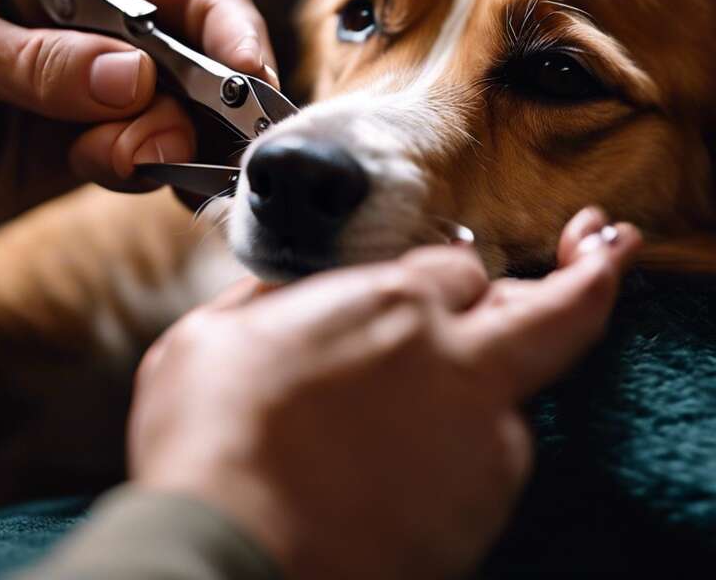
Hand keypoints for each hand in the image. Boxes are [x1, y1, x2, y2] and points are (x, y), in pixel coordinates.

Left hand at [0, 0, 276, 241]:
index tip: (247, 74)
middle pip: (187, 58)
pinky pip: (128, 165)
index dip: (223, 24)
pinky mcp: (59, 158)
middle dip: (203, 99)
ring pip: (165, 119)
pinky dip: (147, 175)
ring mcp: (74, 99)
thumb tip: (133, 79)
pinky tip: (135, 180)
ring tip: (124, 164)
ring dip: (168, 144)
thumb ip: (27, 61)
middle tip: (172, 142)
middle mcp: (80, 30)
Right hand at [128, 208, 640, 578]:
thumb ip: (267, 302)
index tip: (431, 286)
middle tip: (597, 257)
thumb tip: (282, 294)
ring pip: (509, 402)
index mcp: (391, 307)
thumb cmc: (208, 438)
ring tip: (406, 417)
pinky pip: (482, 471)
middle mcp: (455, 366)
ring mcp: (478, 446)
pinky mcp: (478, 515)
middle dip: (586, 280)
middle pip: (558, 313)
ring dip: (477, 395)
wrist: (226, 548)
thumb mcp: (212, 335)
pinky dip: (454, 462)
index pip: (461, 266)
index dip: (445, 274)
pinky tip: (389, 473)